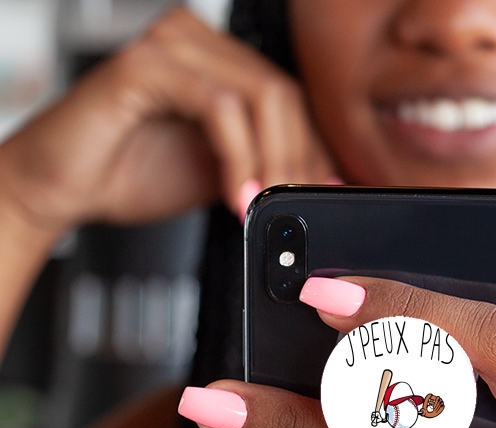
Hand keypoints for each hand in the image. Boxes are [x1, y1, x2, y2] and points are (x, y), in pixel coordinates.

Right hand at [0, 8, 335, 234]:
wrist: (64, 186)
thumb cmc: (131, 173)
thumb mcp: (220, 174)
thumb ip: (263, 167)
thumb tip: (314, 184)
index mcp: (217, 62)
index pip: (289, 99)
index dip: (313, 150)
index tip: (321, 195)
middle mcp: (197, 42)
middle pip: (283, 95)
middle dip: (298, 161)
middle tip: (293, 207)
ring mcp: (170, 46)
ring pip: (260, 96)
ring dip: (273, 161)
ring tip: (263, 206)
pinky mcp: (145, 65)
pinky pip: (219, 106)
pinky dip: (238, 157)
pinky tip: (236, 195)